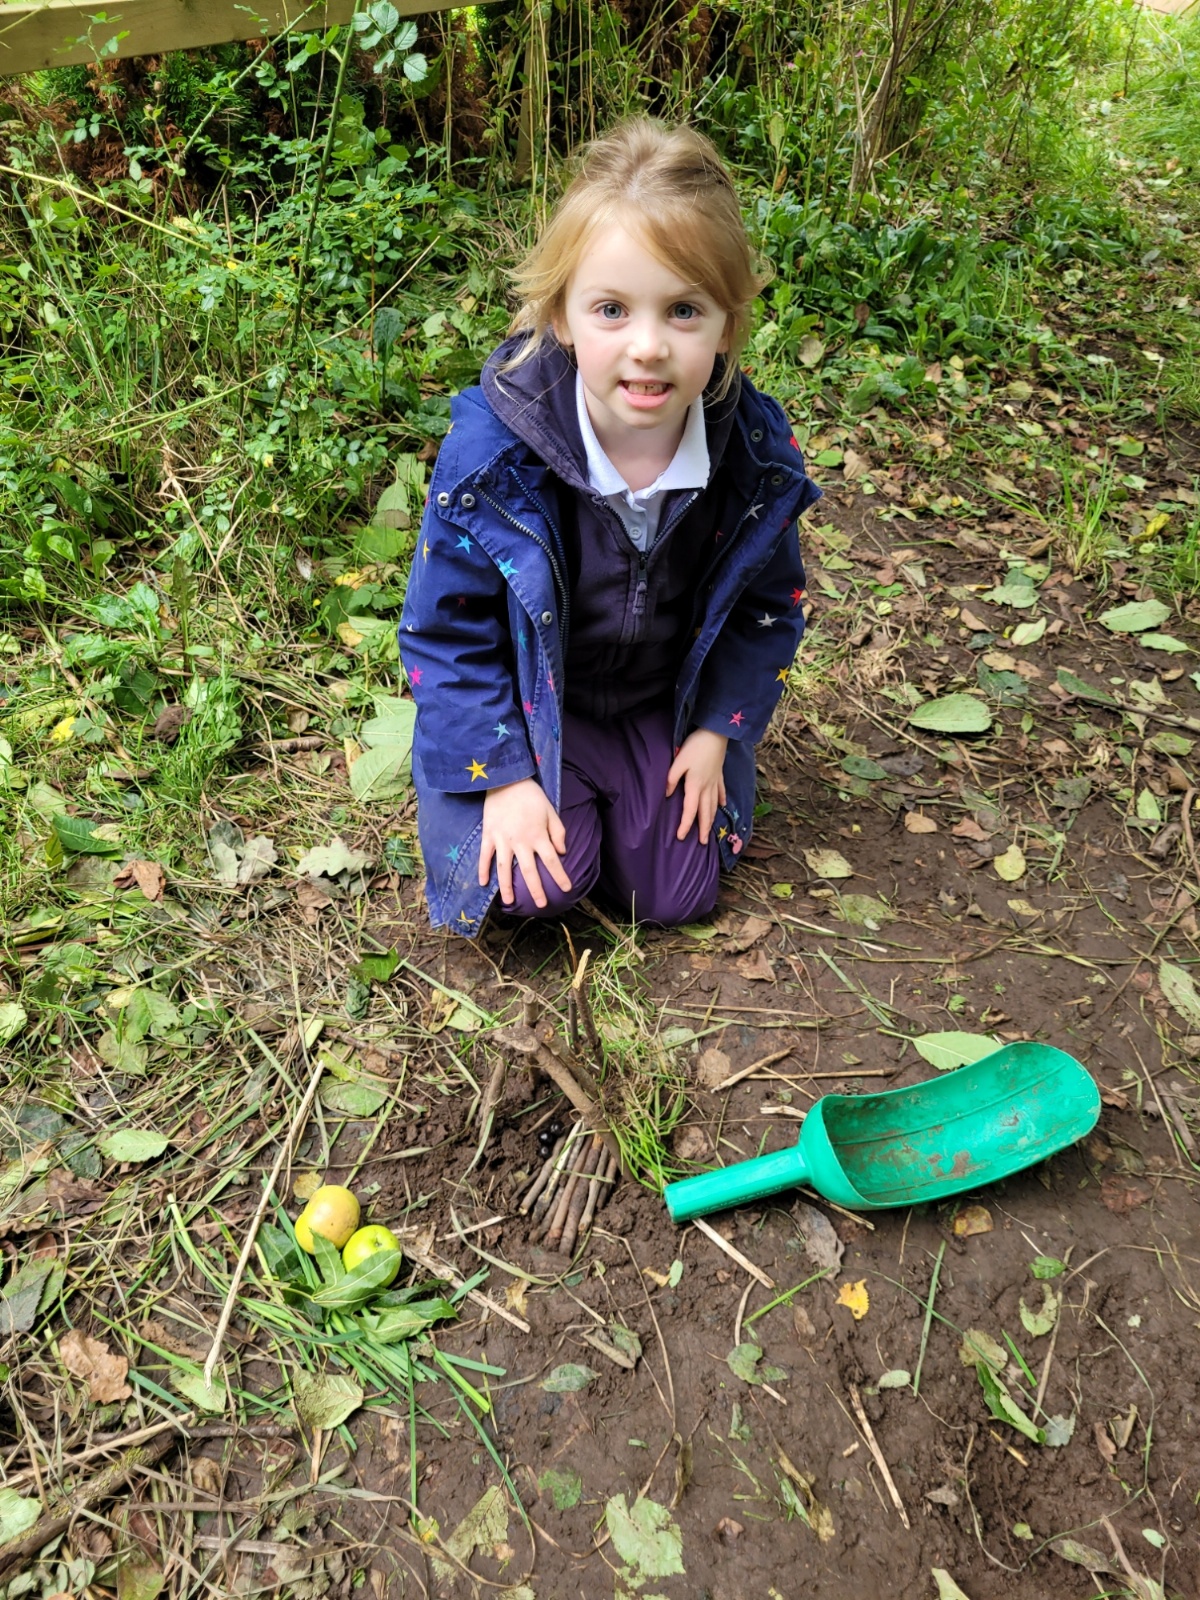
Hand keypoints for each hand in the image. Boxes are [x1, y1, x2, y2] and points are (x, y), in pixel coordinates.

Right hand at [479, 779, 571, 908]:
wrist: (506, 780)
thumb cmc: (531, 796)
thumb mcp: (550, 811)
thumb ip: (558, 832)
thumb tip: (562, 852)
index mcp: (538, 836)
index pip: (552, 861)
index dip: (560, 876)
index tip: (567, 888)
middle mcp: (521, 842)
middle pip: (530, 871)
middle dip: (536, 890)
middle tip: (542, 905)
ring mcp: (502, 840)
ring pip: (505, 869)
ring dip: (506, 887)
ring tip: (509, 902)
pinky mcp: (489, 835)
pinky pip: (485, 856)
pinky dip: (483, 870)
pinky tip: (483, 884)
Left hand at [665, 729, 727, 844]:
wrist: (716, 733)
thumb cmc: (695, 747)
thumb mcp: (679, 762)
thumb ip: (672, 779)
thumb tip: (668, 795)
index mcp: (695, 786)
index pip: (690, 811)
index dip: (685, 825)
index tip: (680, 837)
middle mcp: (707, 788)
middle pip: (705, 813)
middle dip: (703, 829)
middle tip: (702, 843)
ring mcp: (715, 782)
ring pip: (713, 805)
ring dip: (711, 819)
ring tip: (710, 831)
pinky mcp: (719, 774)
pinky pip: (721, 791)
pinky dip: (721, 800)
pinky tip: (722, 805)